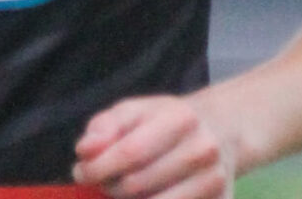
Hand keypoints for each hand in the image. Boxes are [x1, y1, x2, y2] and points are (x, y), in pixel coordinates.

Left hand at [73, 95, 233, 198]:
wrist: (220, 131)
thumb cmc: (166, 121)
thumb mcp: (135, 111)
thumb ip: (105, 127)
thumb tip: (84, 152)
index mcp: (181, 119)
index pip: (130, 152)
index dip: (98, 168)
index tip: (81, 172)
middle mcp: (203, 151)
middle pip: (138, 185)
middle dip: (109, 187)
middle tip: (101, 182)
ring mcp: (215, 182)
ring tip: (121, 190)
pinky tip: (144, 197)